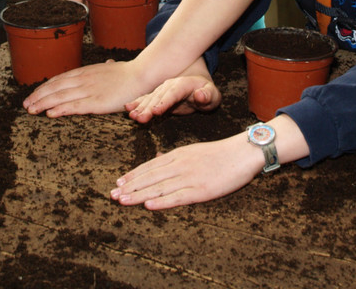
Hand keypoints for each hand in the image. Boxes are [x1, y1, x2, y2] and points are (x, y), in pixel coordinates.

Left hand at [23, 59, 148, 116]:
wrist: (140, 75)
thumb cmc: (128, 73)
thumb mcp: (113, 67)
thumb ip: (106, 67)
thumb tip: (109, 62)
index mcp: (86, 72)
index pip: (59, 79)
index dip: (44, 87)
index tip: (33, 94)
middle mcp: (83, 80)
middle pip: (55, 88)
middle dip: (38, 96)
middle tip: (26, 105)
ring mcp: (89, 91)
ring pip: (60, 97)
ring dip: (43, 104)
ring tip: (32, 110)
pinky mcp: (96, 102)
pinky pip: (74, 106)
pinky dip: (60, 109)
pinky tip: (50, 114)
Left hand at [111, 133, 263, 209]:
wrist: (243, 152)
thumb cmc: (220, 153)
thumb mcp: (194, 150)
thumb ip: (176, 157)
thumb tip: (158, 159)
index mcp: (179, 154)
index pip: (150, 166)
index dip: (133, 175)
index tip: (118, 183)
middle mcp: (181, 165)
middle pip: (151, 177)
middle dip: (130, 187)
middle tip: (113, 195)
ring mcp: (190, 177)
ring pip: (159, 187)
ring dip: (139, 194)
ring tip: (123, 201)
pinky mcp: (201, 189)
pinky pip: (178, 197)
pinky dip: (162, 201)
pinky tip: (149, 205)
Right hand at [125, 75, 221, 123]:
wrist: (200, 87)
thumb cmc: (207, 93)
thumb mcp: (213, 95)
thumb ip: (208, 95)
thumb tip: (200, 95)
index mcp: (184, 84)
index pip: (173, 93)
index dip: (164, 102)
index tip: (156, 111)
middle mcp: (170, 86)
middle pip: (158, 97)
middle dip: (148, 108)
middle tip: (139, 118)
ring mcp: (163, 90)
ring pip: (150, 99)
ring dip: (140, 107)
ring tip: (132, 115)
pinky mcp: (158, 97)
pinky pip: (146, 100)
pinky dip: (137, 104)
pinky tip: (128, 108)